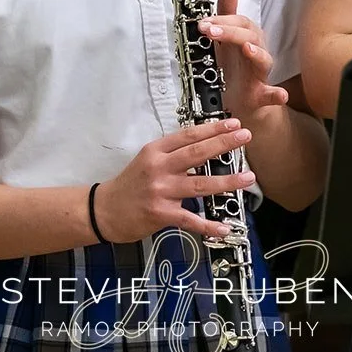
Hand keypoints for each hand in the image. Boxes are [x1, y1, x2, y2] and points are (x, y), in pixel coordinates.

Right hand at [95, 119, 256, 241]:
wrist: (104, 210)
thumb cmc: (129, 185)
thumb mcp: (147, 160)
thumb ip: (172, 155)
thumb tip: (204, 149)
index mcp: (156, 151)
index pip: (188, 136)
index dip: (213, 129)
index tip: (233, 124)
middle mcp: (159, 168)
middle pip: (197, 154)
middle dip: (224, 144)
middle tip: (245, 137)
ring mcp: (160, 191)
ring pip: (199, 184)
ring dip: (227, 182)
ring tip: (248, 178)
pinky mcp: (161, 213)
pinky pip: (190, 220)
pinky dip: (208, 225)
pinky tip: (224, 227)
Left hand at [200, 0, 288, 121]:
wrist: (240, 104)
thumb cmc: (233, 68)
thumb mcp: (226, 38)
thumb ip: (227, 10)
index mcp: (247, 38)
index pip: (239, 21)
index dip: (222, 18)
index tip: (202, 22)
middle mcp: (256, 53)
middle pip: (249, 36)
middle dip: (230, 32)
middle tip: (209, 30)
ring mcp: (260, 74)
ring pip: (264, 60)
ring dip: (256, 54)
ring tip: (247, 48)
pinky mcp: (261, 96)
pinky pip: (272, 95)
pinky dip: (277, 95)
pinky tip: (280, 95)